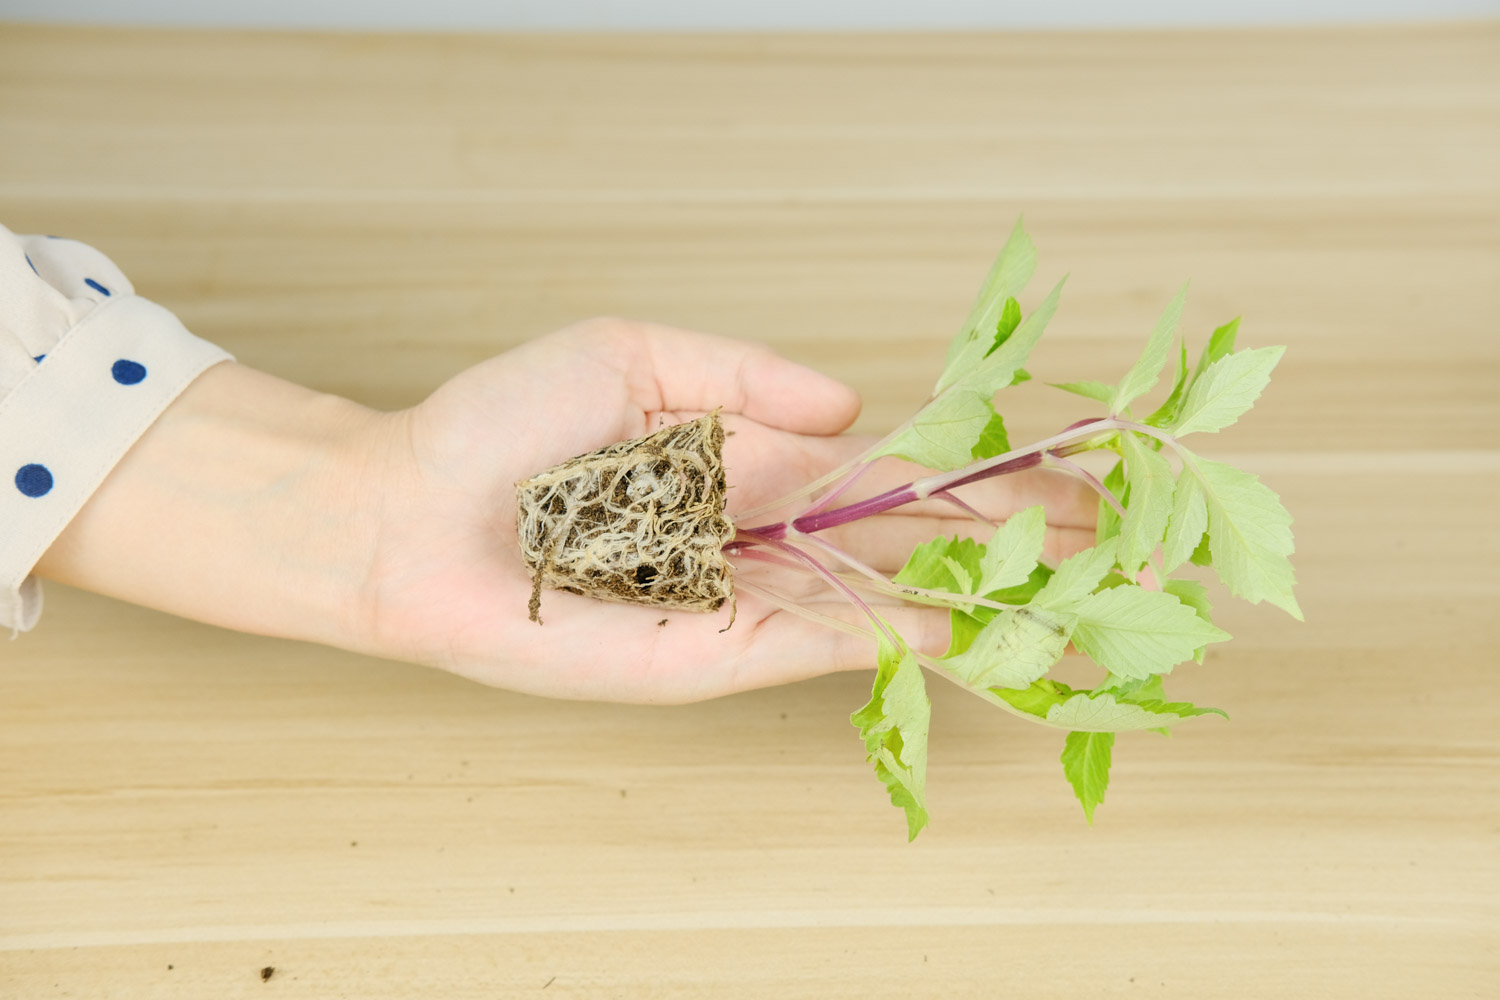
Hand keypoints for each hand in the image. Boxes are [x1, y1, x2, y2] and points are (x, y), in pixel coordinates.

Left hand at [351, 317, 1097, 703]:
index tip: (1063, 460)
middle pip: (908, 538)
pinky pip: (815, 643)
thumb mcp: (636, 355)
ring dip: (978, 589)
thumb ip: (749, 373)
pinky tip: (963, 622)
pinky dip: (888, 633)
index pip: (888, 467)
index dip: (975, 464)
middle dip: (1007, 533)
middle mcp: (760, 537)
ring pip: (880, 596)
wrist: (410, 513)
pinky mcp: (708, 656)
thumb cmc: (506, 423)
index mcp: (749, 460)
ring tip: (1075, 581)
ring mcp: (741, 600)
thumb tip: (856, 402)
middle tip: (1112, 529)